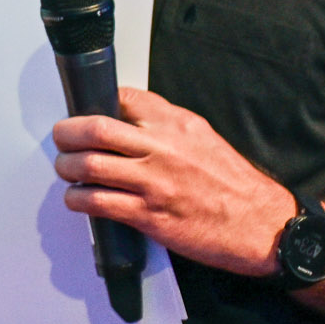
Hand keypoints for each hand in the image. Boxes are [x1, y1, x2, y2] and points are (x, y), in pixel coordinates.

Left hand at [50, 88, 291, 276]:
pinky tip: (78, 199)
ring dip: (67, 167)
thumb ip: (166, 126)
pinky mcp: (149, 215)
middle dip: (68, 132)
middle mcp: (163, 149)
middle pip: (96, 128)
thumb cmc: (234, 184)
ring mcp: (154, 183)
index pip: (123, 98)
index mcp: (177, 124)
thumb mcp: (203, 138)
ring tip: (66, 170)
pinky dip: (78, 199)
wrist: (262, 225)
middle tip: (62, 137)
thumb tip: (128, 119)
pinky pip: (98, 203)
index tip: (84, 111)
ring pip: (90, 165)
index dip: (96, 102)